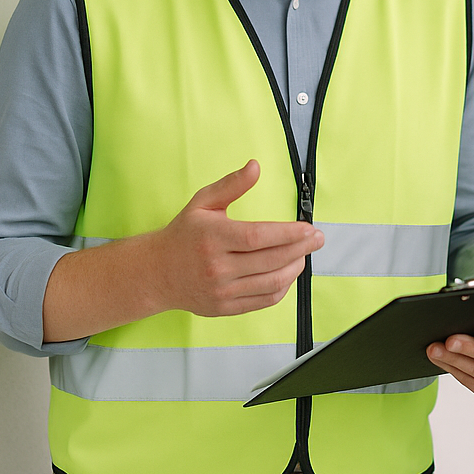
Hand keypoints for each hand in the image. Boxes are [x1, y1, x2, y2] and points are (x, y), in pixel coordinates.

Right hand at [146, 160, 323, 317]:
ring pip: (271, 282)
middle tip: (317, 239)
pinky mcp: (224, 307)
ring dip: (295, 268)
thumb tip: (255, 166)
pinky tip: (288, 273)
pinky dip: (282, 288)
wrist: (156, 272)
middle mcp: (216, 266)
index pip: (259, 237)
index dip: (288, 233)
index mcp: (213, 237)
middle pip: (270, 260)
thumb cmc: (183, 234)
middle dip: (301, 249)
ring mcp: (221, 290)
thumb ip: (231, 185)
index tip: (308, 228)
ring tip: (304, 254)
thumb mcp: (203, 203)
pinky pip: (263, 300)